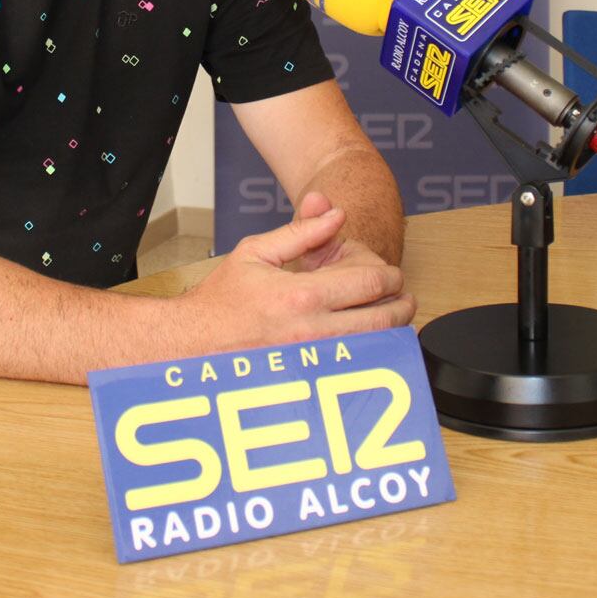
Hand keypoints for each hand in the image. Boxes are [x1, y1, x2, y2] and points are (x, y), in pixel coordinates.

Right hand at [177, 198, 415, 352]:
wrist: (193, 344)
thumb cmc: (221, 300)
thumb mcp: (255, 252)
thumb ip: (300, 232)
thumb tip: (335, 215)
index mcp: (301, 295)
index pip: (370, 284)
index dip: (390, 276)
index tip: (391, 275)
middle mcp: (311, 332)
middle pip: (384, 320)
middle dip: (402, 305)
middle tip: (403, 299)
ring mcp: (312, 362)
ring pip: (376, 348)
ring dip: (391, 332)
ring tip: (390, 319)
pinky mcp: (309, 382)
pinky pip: (355, 369)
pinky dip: (371, 356)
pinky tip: (369, 345)